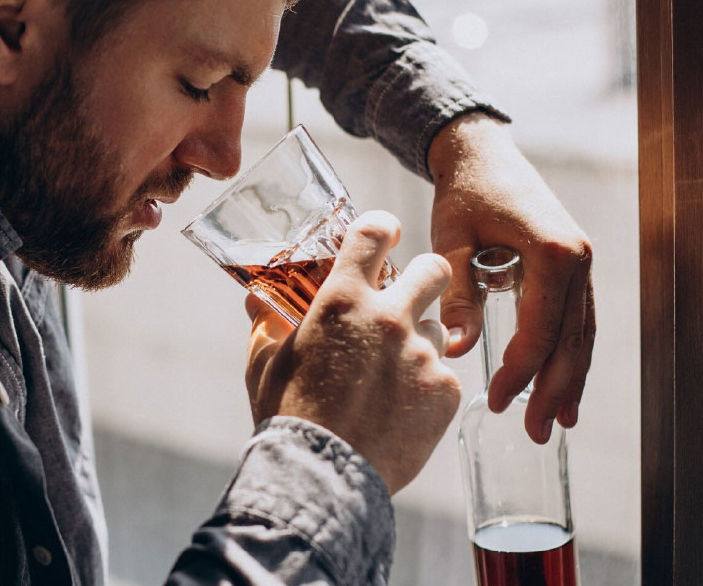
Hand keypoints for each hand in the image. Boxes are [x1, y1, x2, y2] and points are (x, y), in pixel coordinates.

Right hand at [244, 211, 460, 494]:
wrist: (321, 474)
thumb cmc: (286, 416)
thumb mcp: (264, 363)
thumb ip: (266, 325)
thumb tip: (256, 302)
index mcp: (342, 300)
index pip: (374, 231)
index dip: (381, 228)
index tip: (383, 236)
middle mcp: (388, 317)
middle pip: (433, 268)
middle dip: (424, 277)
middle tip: (407, 299)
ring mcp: (421, 355)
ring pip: (438, 328)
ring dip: (419, 342)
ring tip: (391, 375)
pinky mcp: (445, 391)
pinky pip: (444, 376)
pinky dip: (426, 388)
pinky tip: (399, 409)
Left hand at [427, 112, 594, 444]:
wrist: (482, 153)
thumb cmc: (463, 193)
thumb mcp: (451, 241)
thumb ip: (456, 295)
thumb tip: (454, 350)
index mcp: (554, 254)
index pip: (540, 331)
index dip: (519, 373)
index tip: (497, 403)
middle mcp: (578, 260)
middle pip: (571, 341)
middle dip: (554, 390)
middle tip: (535, 433)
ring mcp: (581, 264)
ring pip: (581, 335)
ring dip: (570, 380)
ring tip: (557, 422)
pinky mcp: (573, 267)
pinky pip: (577, 320)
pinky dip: (571, 355)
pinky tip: (563, 385)